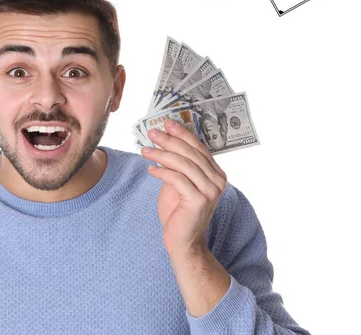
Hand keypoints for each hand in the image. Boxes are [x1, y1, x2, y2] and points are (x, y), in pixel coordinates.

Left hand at [141, 118, 226, 258]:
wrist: (183, 241)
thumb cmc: (178, 210)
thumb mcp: (178, 182)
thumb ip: (178, 164)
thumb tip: (164, 140)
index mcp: (216, 173)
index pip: (198, 147)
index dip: (182, 133)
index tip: (166, 122)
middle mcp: (217, 180)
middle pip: (190, 153)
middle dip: (169, 140)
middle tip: (152, 132)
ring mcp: (210, 191)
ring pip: (183, 164)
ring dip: (161, 154)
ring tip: (144, 150)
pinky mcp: (199, 200)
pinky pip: (177, 179)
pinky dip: (161, 172)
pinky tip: (150, 169)